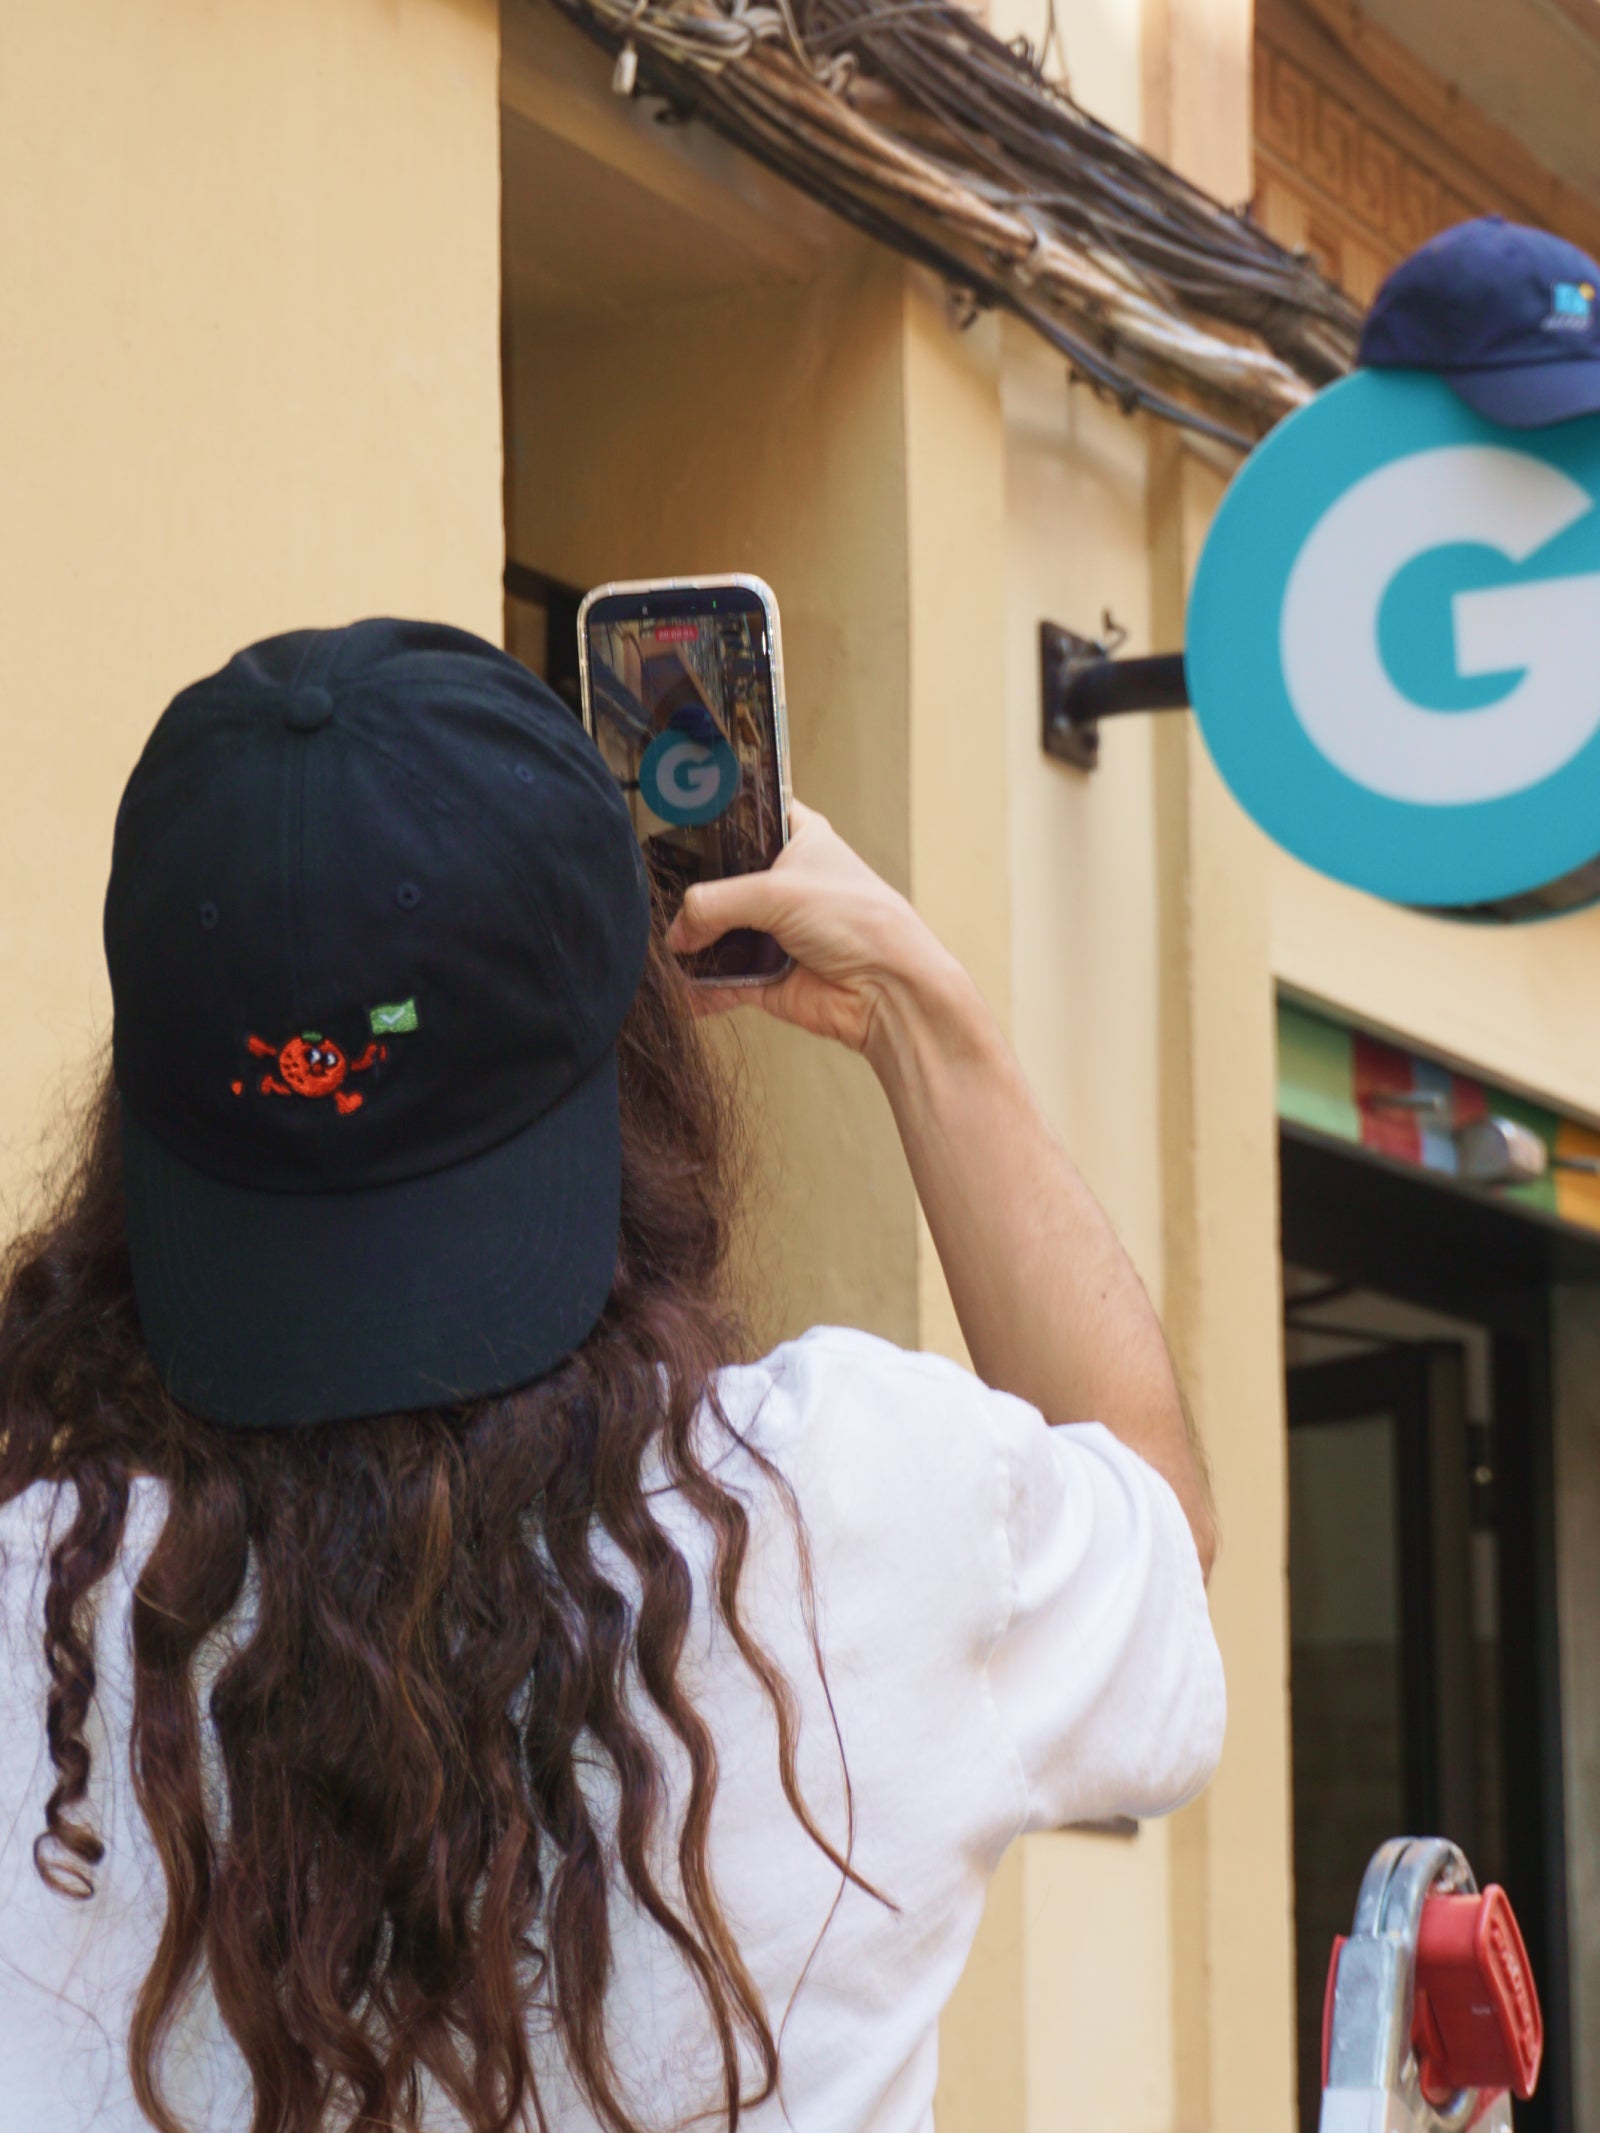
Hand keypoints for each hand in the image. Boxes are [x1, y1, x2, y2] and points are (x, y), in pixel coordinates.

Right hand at [666, 800, 954, 1053]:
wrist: (886, 992)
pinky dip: (699, 985)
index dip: (714, 822)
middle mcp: (783, 883)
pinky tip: (679, 987)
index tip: (673, 826)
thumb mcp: (779, 892)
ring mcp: (772, 929)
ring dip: (691, 942)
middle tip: (659, 896)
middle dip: (691, 892)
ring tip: (663, 946)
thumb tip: (678, 928)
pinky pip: (720, 978)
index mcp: (798, 840)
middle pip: (720, 880)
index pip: (747, 817)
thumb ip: (715, 903)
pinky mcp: (764, 974)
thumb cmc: (862, 923)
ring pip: (715, 930)